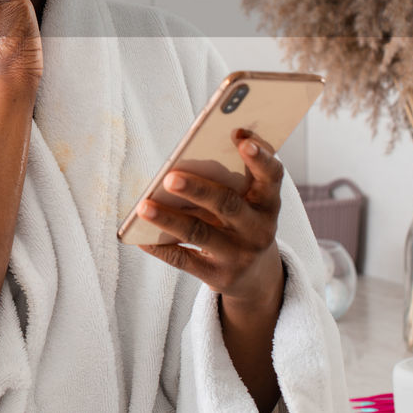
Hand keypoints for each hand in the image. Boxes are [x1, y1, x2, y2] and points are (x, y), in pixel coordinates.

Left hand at [135, 128, 285, 308]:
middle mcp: (259, 229)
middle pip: (227, 205)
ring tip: (143, 206)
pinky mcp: (219, 276)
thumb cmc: (242, 221)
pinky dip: (160, 248)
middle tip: (170, 177)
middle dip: (198, 190)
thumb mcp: (248, 202)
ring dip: (168, 219)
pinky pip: (184, 260)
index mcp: (268, 202)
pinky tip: (140, 238)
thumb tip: (181, 162)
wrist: (256, 277)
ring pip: (200, 233)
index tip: (240, 135)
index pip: (271, 176)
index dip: (259, 157)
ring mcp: (240, 255)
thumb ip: (230, 179)